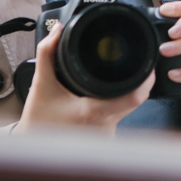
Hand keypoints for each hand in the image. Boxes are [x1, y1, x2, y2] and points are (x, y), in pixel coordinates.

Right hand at [14, 23, 154, 134]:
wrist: (31, 150)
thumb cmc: (37, 121)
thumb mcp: (40, 84)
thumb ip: (47, 53)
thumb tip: (57, 30)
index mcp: (93, 112)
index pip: (134, 97)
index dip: (146, 80)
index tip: (148, 66)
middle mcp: (105, 127)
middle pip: (136, 101)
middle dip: (137, 82)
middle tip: (134, 66)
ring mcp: (107, 136)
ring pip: (129, 110)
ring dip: (126, 94)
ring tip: (116, 81)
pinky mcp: (106, 139)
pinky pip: (120, 118)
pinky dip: (117, 105)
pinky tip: (106, 98)